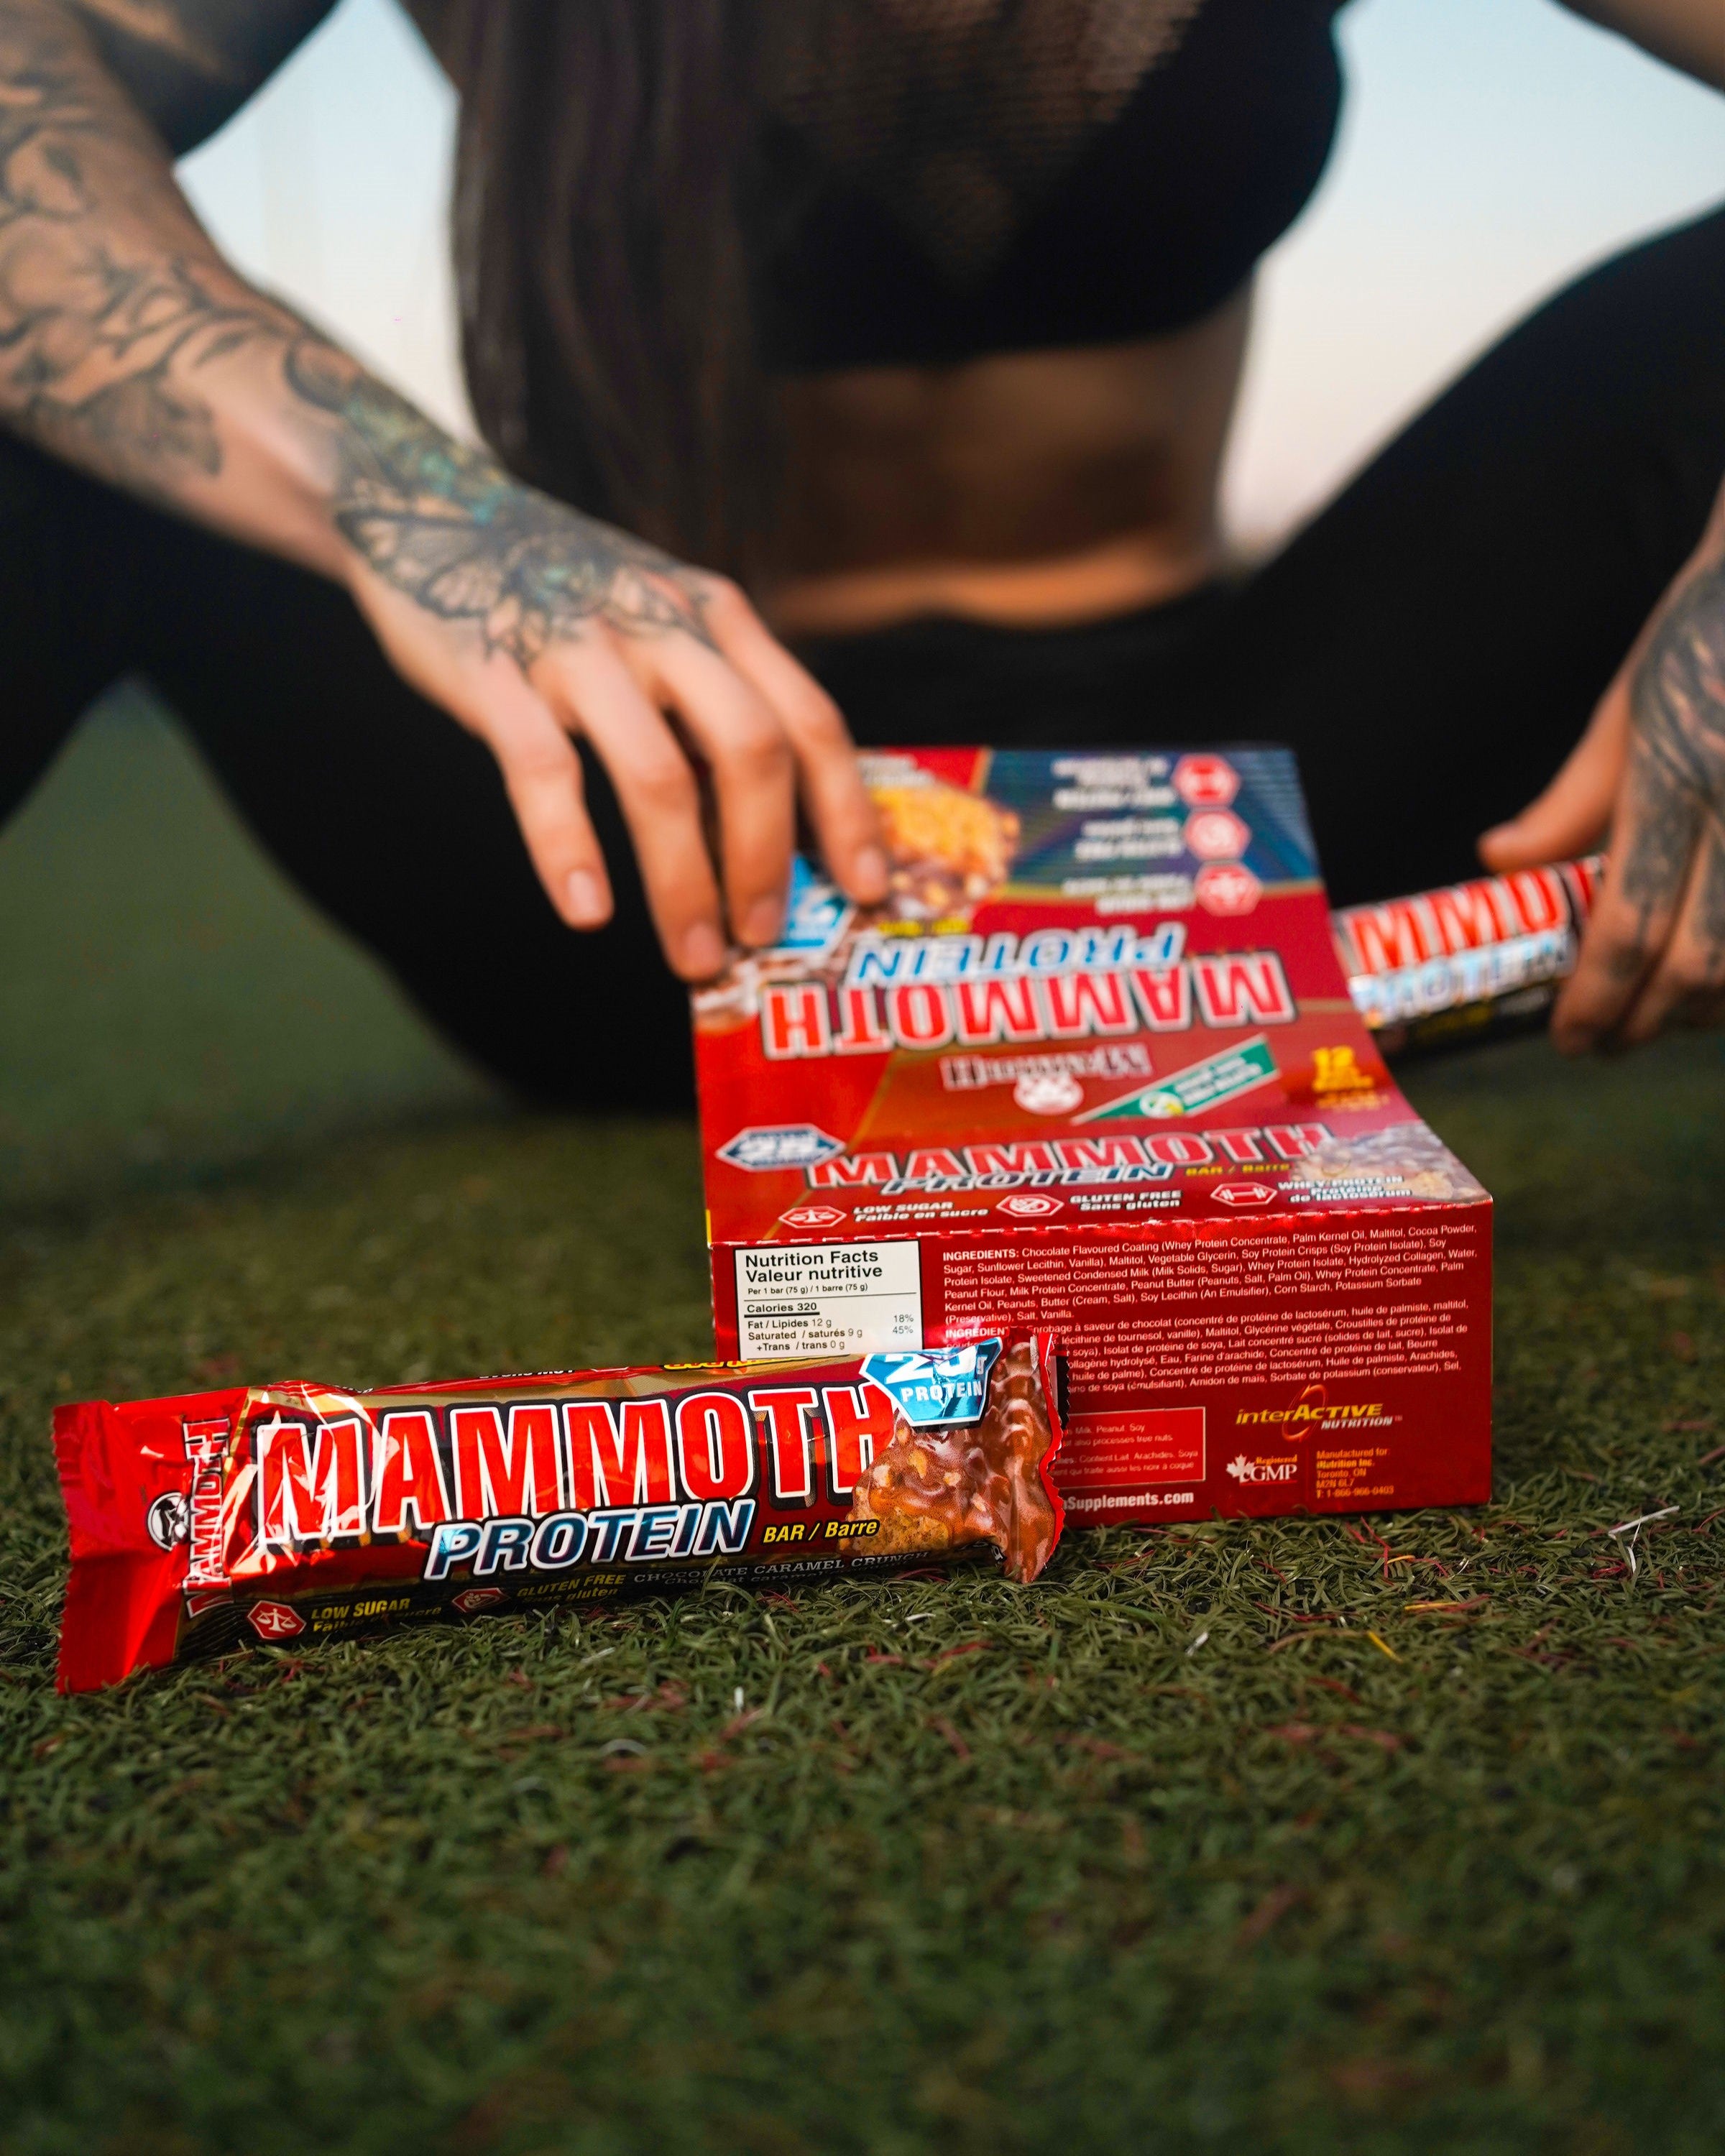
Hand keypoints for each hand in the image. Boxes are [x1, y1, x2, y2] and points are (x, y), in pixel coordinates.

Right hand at [293, 352, 887, 981]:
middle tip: (763, 935)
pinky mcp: (495, 670)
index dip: (845, 809)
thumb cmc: (564, 595)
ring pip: (658, 775)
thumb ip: (714, 697)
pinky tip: (588, 912)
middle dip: (768, 857)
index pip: (808, 717)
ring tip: (693, 953)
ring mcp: (578, 646)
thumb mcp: (661, 618)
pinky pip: (546, 772)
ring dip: (684, 880)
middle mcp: (660, 624)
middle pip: (751, 749)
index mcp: (715, 617)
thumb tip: (769, 832)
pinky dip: (570, 849)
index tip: (866, 887)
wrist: (428, 507)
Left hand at [1479, 503, 1724, 1050]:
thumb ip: (1570, 803)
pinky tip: (1718, 984)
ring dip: (1707, 1011)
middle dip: (1646, 1022)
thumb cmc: (1703, 638)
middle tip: (1606, 1045)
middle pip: (1698, 961)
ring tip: (1661, 1019)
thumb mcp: (1625, 708)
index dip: (1595, 999)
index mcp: (1672, 775)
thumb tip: (1497, 865)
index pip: (1627, 921)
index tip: (1570, 1037)